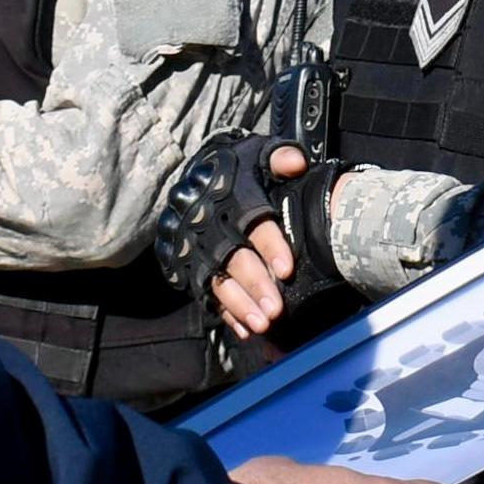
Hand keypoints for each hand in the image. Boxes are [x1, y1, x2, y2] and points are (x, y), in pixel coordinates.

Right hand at [208, 151, 313, 338]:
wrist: (195, 176)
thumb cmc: (237, 170)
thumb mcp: (257, 155)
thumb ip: (279, 156)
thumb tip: (296, 163)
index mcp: (230, 196)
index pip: (252, 222)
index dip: (270, 246)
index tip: (288, 268)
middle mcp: (208, 224)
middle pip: (233, 258)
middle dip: (255, 283)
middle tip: (276, 308)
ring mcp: (196, 249)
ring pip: (217, 280)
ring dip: (240, 304)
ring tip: (262, 324)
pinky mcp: (187, 267)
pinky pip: (205, 293)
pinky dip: (225, 312)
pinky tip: (243, 328)